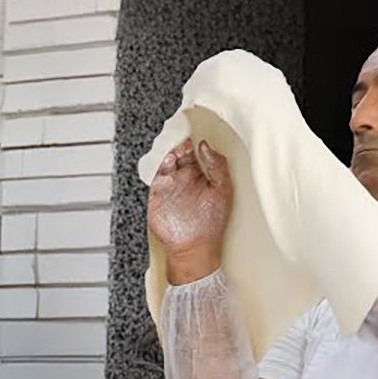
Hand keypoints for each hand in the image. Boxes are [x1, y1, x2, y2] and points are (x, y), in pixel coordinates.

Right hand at [147, 139, 230, 283]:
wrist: (194, 248)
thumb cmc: (212, 225)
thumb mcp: (223, 191)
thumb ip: (218, 166)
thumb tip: (205, 146)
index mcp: (200, 174)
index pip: (193, 149)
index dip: (192, 139)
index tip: (192, 130)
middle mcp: (183, 177)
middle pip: (177, 150)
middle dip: (177, 141)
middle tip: (181, 138)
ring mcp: (169, 184)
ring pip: (164, 159)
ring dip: (167, 151)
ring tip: (174, 152)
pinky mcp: (157, 193)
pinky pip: (153, 174)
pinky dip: (157, 164)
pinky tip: (164, 161)